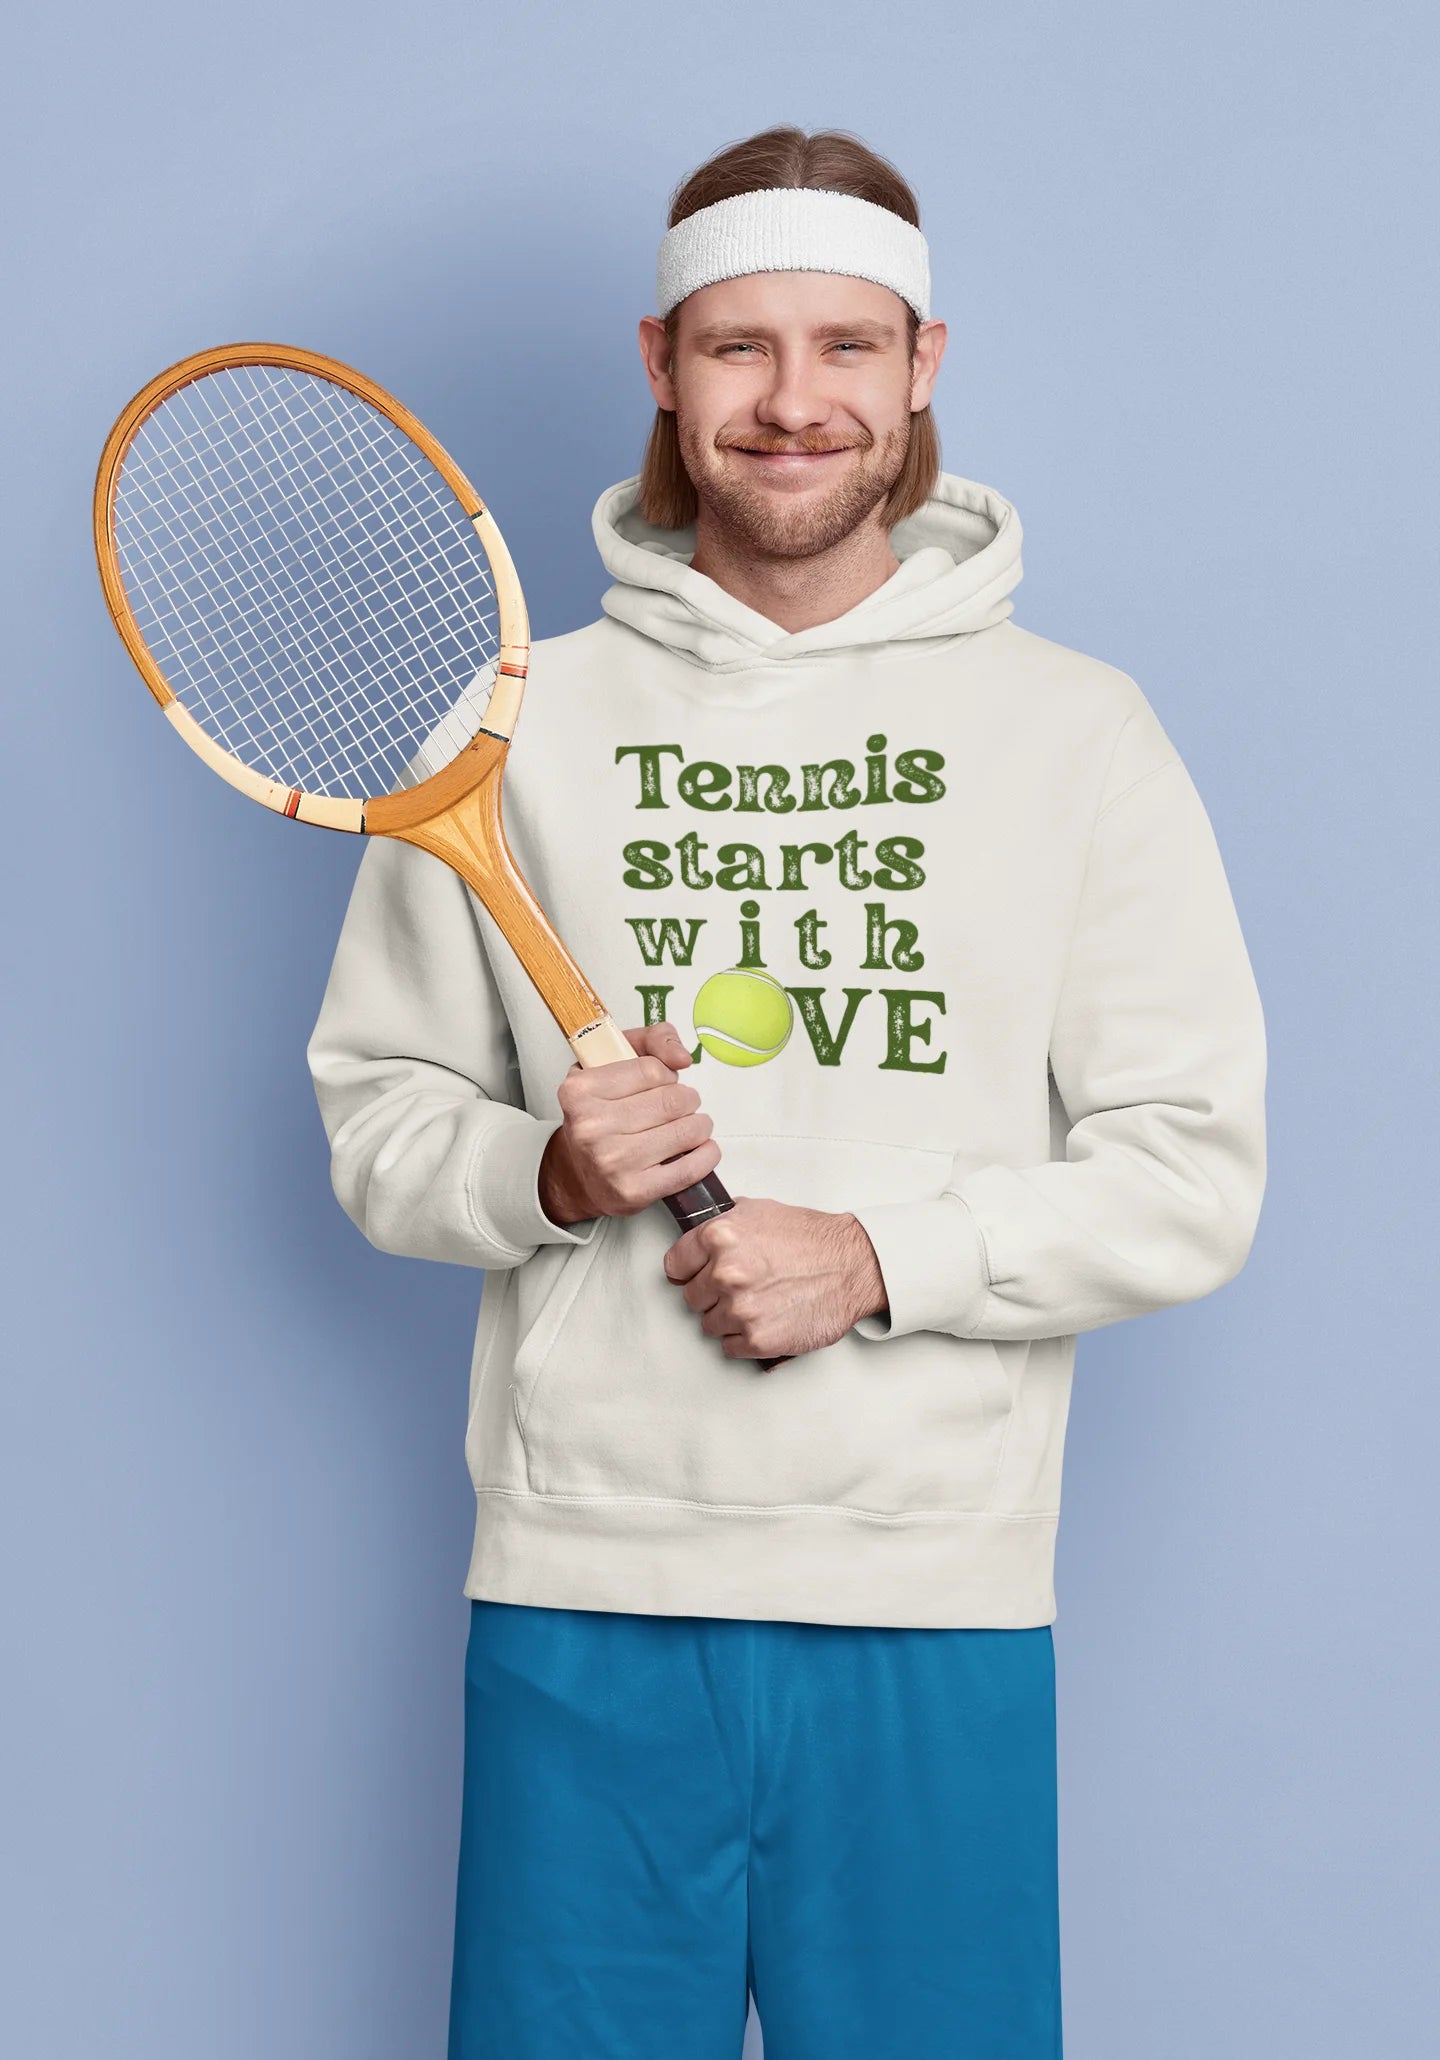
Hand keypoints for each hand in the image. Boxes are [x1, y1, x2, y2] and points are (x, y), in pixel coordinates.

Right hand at [538, 1021, 720, 1225]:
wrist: (580, 1174)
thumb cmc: (600, 1115)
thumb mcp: (612, 1064)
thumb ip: (651, 1041)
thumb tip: (681, 1058)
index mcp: (580, 1090)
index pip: (653, 1070)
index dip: (667, 1075)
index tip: (662, 1082)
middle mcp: (591, 1126)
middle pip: (673, 1101)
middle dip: (687, 1101)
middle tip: (681, 1106)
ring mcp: (611, 1161)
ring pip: (686, 1131)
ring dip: (699, 1126)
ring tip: (689, 1127)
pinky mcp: (632, 1190)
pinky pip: (688, 1169)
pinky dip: (705, 1156)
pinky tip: (701, 1149)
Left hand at [662, 1196, 887, 1362]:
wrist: (852, 1266)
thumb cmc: (810, 1239)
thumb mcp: (758, 1211)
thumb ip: (721, 1223)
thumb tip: (696, 1236)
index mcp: (719, 1238)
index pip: (674, 1265)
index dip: (689, 1269)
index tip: (698, 1273)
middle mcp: (725, 1274)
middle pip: (691, 1297)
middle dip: (711, 1294)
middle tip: (740, 1287)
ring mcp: (740, 1310)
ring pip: (709, 1324)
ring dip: (728, 1318)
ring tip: (758, 1302)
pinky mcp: (757, 1340)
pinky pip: (729, 1348)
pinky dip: (744, 1339)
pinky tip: (764, 1320)